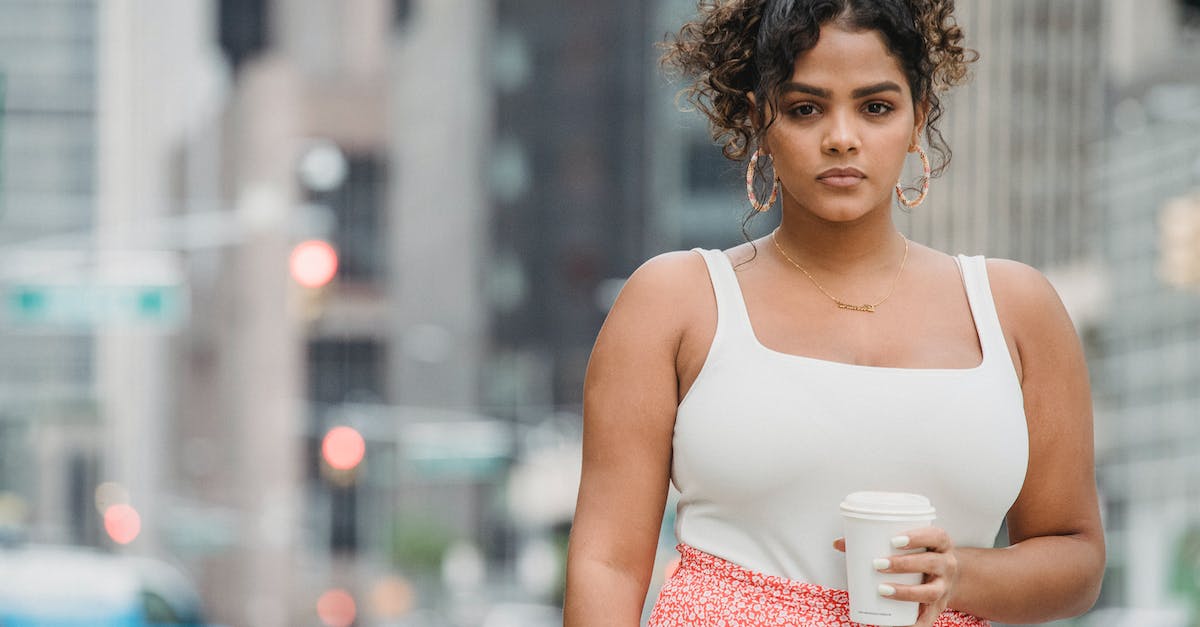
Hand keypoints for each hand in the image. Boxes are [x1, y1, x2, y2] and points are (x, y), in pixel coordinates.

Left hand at [833, 526, 959, 626]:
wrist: (945, 577)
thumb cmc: (918, 556)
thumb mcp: (906, 545)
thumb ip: (874, 541)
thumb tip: (838, 543)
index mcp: (941, 545)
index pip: (936, 536)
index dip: (918, 537)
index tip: (894, 540)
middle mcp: (948, 565)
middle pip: (932, 563)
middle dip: (905, 564)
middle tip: (878, 564)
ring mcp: (945, 587)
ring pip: (931, 591)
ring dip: (906, 591)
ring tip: (882, 589)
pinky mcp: (939, 608)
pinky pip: (928, 618)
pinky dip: (914, 623)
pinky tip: (897, 624)